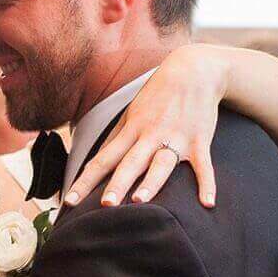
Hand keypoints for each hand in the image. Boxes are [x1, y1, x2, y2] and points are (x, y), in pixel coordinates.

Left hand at [71, 45, 229, 208]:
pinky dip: (207, 184)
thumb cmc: (159, 95)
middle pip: (130, 163)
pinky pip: (203, 166)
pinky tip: (207, 203)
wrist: (194, 71)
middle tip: (106, 205)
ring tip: (141, 201)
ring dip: (152, 182)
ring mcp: (176, 138)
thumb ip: (117, 139)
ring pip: (161, 164)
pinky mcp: (200, 141)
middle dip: (118, 183)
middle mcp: (151, 135)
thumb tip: (96, 163)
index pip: (103, 159)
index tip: (70, 200)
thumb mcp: (132, 113)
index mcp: (131, 130)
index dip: (86, 180)